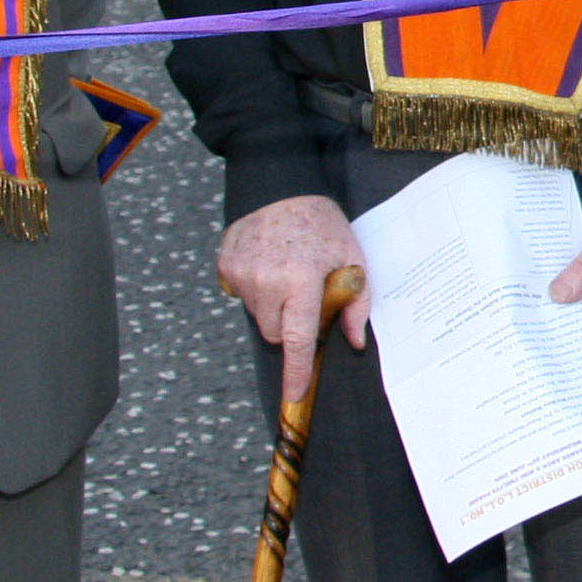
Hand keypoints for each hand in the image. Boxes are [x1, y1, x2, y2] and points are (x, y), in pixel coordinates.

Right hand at [217, 195, 372, 405]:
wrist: (278, 186)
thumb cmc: (322, 224)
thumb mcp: (351, 258)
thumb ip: (356, 303)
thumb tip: (355, 341)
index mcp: (301, 281)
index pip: (298, 340)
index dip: (297, 372)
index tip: (295, 395)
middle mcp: (267, 282)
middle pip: (275, 333)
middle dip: (290, 326)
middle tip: (304, 296)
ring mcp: (242, 275)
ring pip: (257, 316)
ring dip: (273, 307)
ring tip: (286, 272)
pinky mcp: (225, 267)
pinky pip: (240, 296)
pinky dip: (255, 289)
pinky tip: (267, 264)